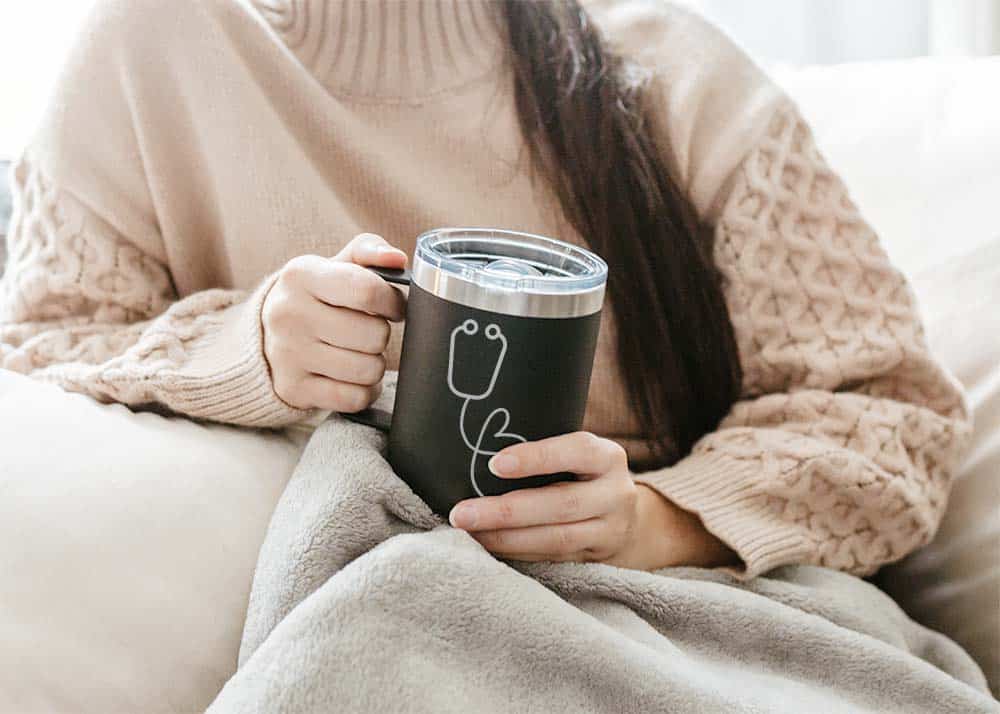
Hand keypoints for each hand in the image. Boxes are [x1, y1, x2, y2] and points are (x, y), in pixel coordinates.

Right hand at [262, 233, 406, 411]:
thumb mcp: (334, 265)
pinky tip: (352, 377)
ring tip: (358, 352)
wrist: (265, 334)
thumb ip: (369, 251)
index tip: (393, 306)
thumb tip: (397, 259)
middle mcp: (289, 314)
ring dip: (374, 363)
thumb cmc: (315, 296)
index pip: (367, 291)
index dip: (393, 302)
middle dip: (381, 334)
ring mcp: (288, 355)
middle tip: (368, 331)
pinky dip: (363, 391)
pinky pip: (354, 398)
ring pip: (368, 370)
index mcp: (301, 275)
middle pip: (374, 335)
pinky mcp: (292, 389)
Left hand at [448, 432, 735, 570]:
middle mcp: (617, 492)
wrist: (626, 516)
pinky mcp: (598, 557)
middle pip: (561, 503)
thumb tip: (472, 446)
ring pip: (557, 537)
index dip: (536, 458)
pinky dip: (518, 553)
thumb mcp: (577, 454)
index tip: (494, 463)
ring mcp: (611, 529)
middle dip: (506, 511)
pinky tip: (489, 547)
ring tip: (469, 533)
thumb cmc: (582, 473)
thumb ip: (543, 448)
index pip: (576, 451)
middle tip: (462, 513)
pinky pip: (554, 557)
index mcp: (608, 456)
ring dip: (507, 538)